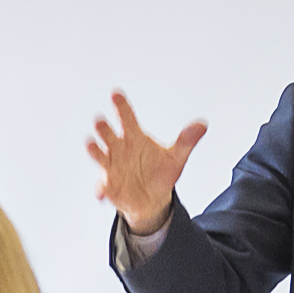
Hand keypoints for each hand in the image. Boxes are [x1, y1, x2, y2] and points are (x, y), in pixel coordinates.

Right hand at [87, 91, 207, 235]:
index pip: (126, 117)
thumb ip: (187, 141)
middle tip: (100, 120)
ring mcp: (111, 166)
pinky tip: (101, 193)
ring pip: (99, 155)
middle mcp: (119, 148)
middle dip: (104, 128)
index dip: (121, 106)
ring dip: (94, 150)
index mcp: (134, 137)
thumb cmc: (161, 173)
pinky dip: (100, 188)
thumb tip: (203, 125)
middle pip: (108, 134)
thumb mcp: (176, 157)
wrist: (152, 198)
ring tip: (91, 144)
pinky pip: (102, 185)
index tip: (115, 94)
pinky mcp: (108, 185)